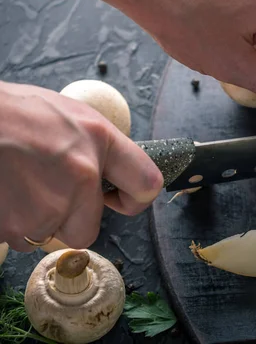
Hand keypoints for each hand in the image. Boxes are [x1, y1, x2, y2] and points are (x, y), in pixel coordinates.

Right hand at [0, 82, 162, 251]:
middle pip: (89, 229)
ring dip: (37, 218)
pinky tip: (4, 192)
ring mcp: (47, 205)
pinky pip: (22, 237)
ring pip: (50, 234)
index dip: (136, 199)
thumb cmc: (13, 113)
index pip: (147, 184)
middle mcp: (80, 176)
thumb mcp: (70, 115)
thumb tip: (114, 173)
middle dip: (71, 217)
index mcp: (99, 141)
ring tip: (18, 182)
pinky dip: (13, 221)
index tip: (120, 199)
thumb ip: (98, 148)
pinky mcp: (14, 226)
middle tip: (47, 189)